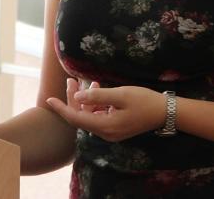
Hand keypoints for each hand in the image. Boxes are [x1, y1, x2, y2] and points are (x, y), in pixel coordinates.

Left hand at [46, 80, 165, 141]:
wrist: (165, 112)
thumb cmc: (144, 101)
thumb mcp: (121, 94)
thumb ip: (98, 96)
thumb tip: (78, 97)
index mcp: (105, 126)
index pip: (76, 118)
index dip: (61, 108)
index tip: (49, 99)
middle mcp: (105, 132)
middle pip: (81, 117)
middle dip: (73, 99)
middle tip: (70, 81)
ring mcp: (111, 132)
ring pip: (89, 116)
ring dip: (84, 100)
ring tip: (81, 81)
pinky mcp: (116, 128)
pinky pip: (99, 117)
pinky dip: (94, 104)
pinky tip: (96, 89)